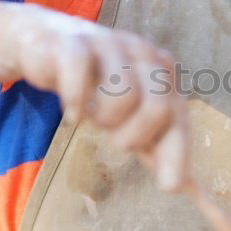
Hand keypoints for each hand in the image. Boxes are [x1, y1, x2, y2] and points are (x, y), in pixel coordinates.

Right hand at [2, 3, 189, 191]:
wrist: (45, 43)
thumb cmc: (94, 84)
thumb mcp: (129, 115)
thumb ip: (155, 146)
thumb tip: (184, 187)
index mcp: (162, 71)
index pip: (177, 118)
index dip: (176, 154)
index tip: (170, 187)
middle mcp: (141, 53)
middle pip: (157, 108)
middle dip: (133, 136)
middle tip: (113, 136)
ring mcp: (109, 44)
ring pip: (123, 94)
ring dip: (104, 119)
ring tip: (91, 116)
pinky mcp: (73, 43)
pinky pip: (81, 77)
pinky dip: (75, 103)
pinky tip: (72, 112)